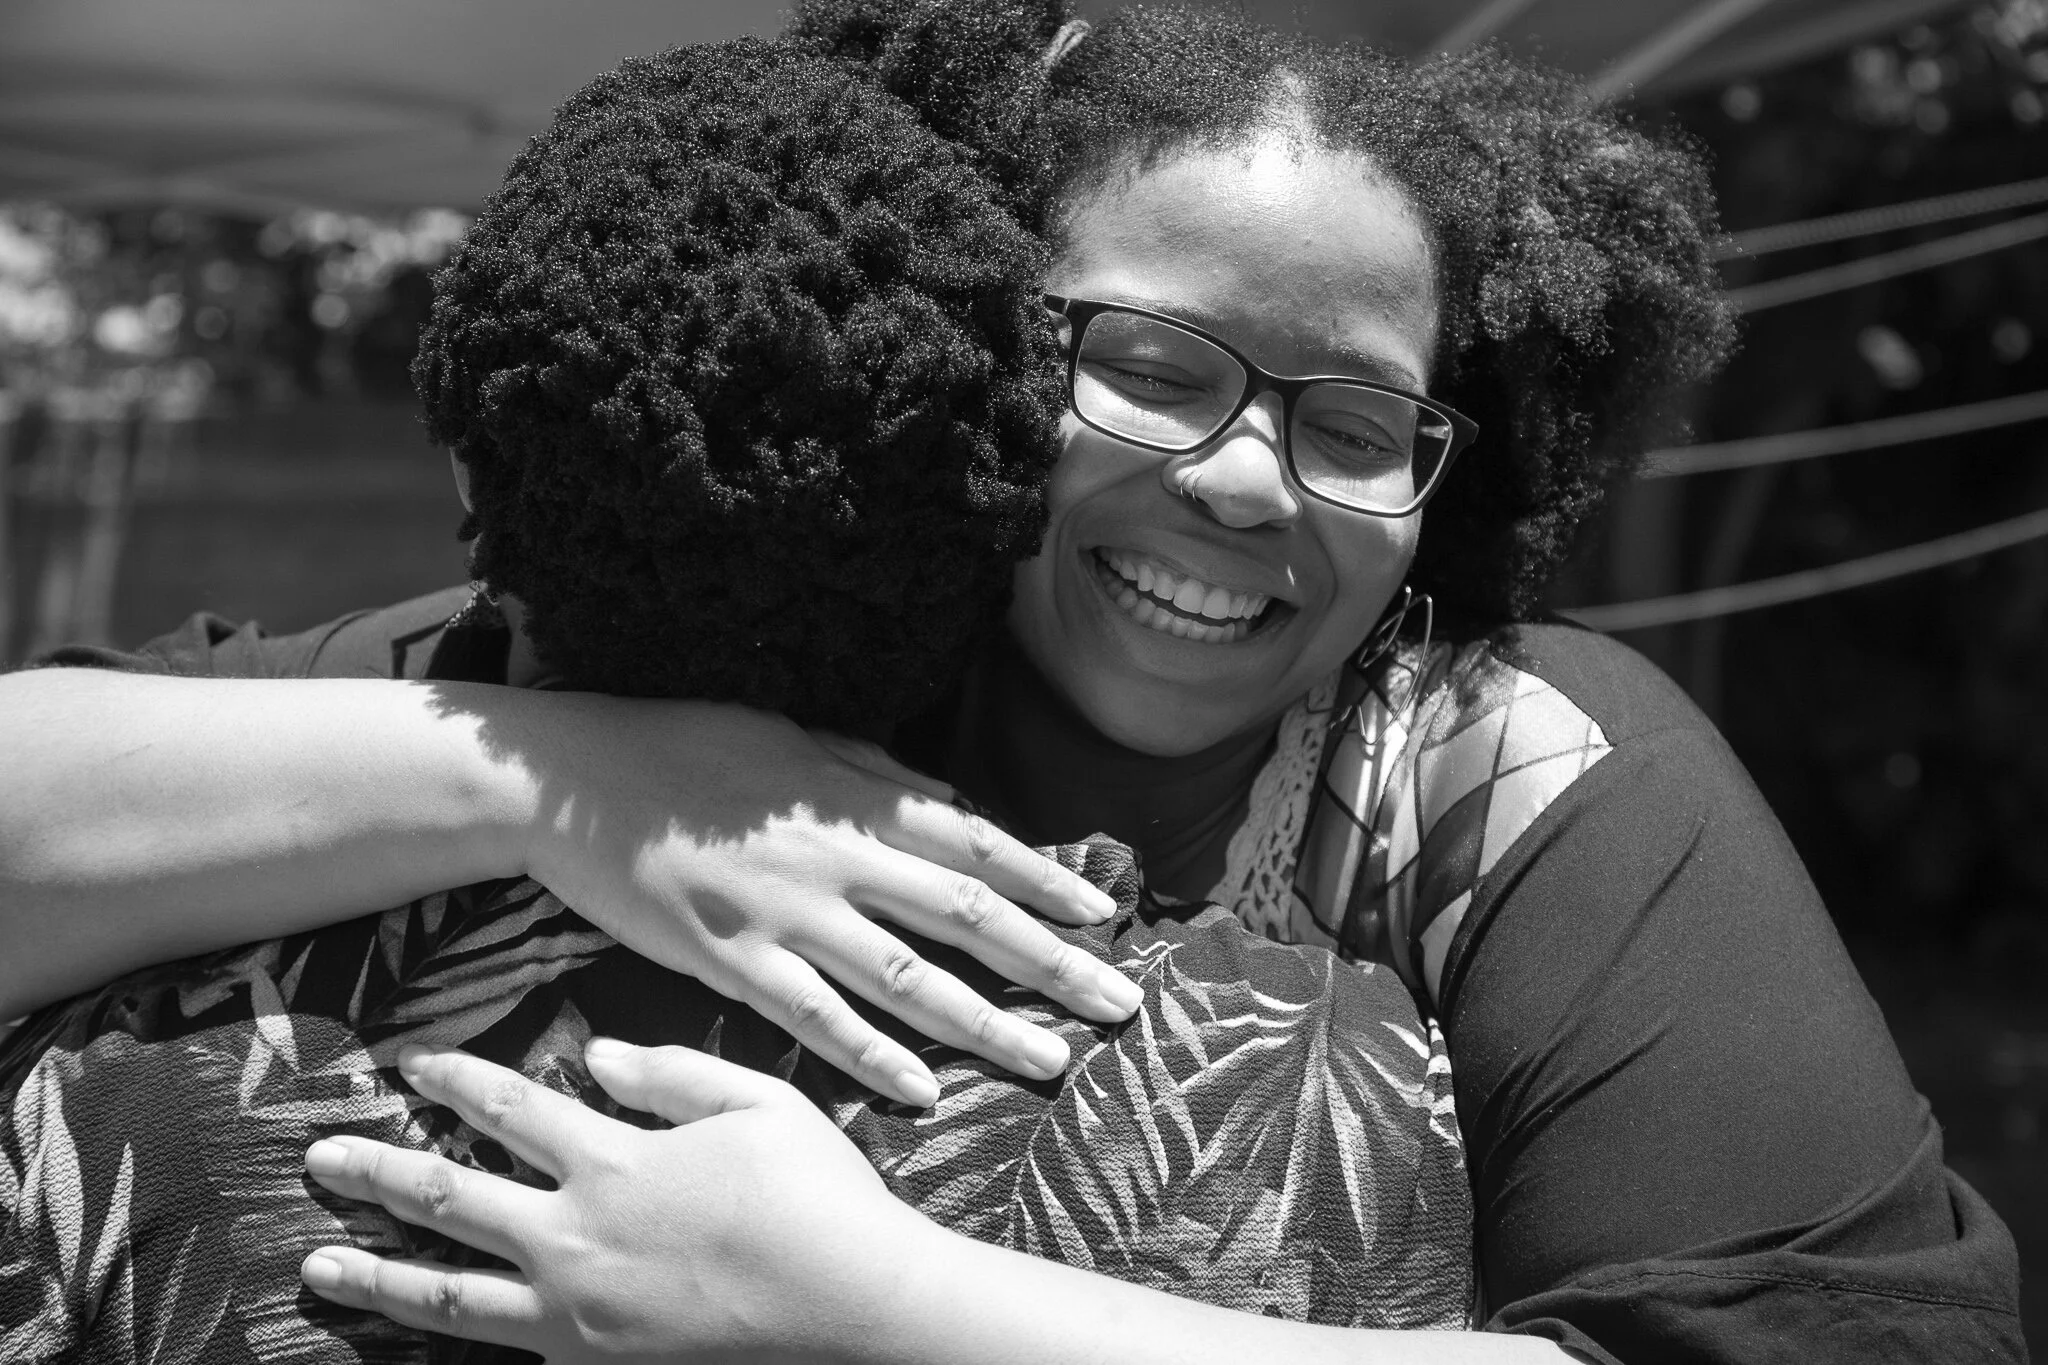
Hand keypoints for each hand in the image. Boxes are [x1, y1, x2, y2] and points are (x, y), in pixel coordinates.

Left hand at [300, 1041, 927, 1361]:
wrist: (859, 1314)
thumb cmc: (822, 1199)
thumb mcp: (763, 1104)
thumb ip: (673, 1075)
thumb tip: (597, 1056)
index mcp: (616, 1162)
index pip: (513, 1108)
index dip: (458, 1082)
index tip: (411, 1066)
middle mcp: (577, 1238)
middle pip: (449, 1197)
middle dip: (377, 1173)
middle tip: (320, 1157)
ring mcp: (577, 1315)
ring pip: (448, 1293)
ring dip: (375, 1274)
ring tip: (316, 1266)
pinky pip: (500, 1348)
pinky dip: (445, 1339)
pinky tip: (420, 1332)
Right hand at [518, 697, 1138, 1105]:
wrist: (575, 777)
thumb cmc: (688, 745)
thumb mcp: (797, 738)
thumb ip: (879, 774)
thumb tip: (956, 804)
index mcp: (857, 797)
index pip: (978, 844)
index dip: (1048, 882)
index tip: (1106, 917)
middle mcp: (838, 856)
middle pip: (967, 918)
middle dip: (1052, 964)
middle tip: (1120, 1004)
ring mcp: (787, 913)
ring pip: (908, 979)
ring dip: (987, 1025)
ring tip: (1052, 1061)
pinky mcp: (731, 960)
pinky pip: (815, 1021)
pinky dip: (872, 1059)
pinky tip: (923, 1094)